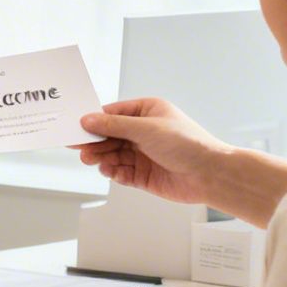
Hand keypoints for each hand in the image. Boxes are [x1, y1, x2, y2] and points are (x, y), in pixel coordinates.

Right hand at [75, 97, 228, 206]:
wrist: (209, 174)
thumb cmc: (188, 143)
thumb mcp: (146, 128)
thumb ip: (114, 125)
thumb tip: (89, 119)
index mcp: (147, 112)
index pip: (113, 114)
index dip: (94, 121)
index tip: (76, 127)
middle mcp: (144, 132)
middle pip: (110, 136)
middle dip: (96, 142)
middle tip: (80, 148)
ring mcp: (144, 154)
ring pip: (114, 155)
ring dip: (102, 158)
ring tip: (93, 160)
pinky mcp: (144, 174)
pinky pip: (122, 172)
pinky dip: (114, 172)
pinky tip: (110, 171)